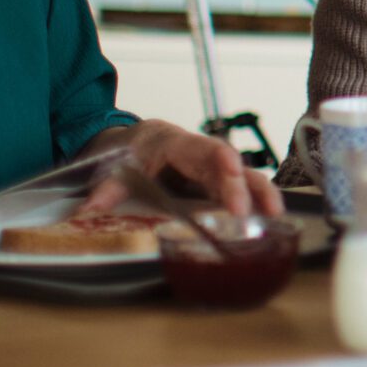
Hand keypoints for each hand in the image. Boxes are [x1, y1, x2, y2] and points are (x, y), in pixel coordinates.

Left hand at [96, 120, 282, 217]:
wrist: (139, 142)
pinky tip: (269, 224)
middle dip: (249, 189)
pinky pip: (240, 193)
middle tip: (261, 213)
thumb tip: (90, 210)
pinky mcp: (217, 188)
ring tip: (277, 218)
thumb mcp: (115, 166)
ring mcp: (214, 173)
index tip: (233, 179)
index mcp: (179, 145)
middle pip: (234, 168)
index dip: (223, 164)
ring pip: (245, 179)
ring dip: (262, 197)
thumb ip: (107, 188)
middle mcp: (204, 157)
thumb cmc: (133, 150)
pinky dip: (256, 206)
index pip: (207, 150)